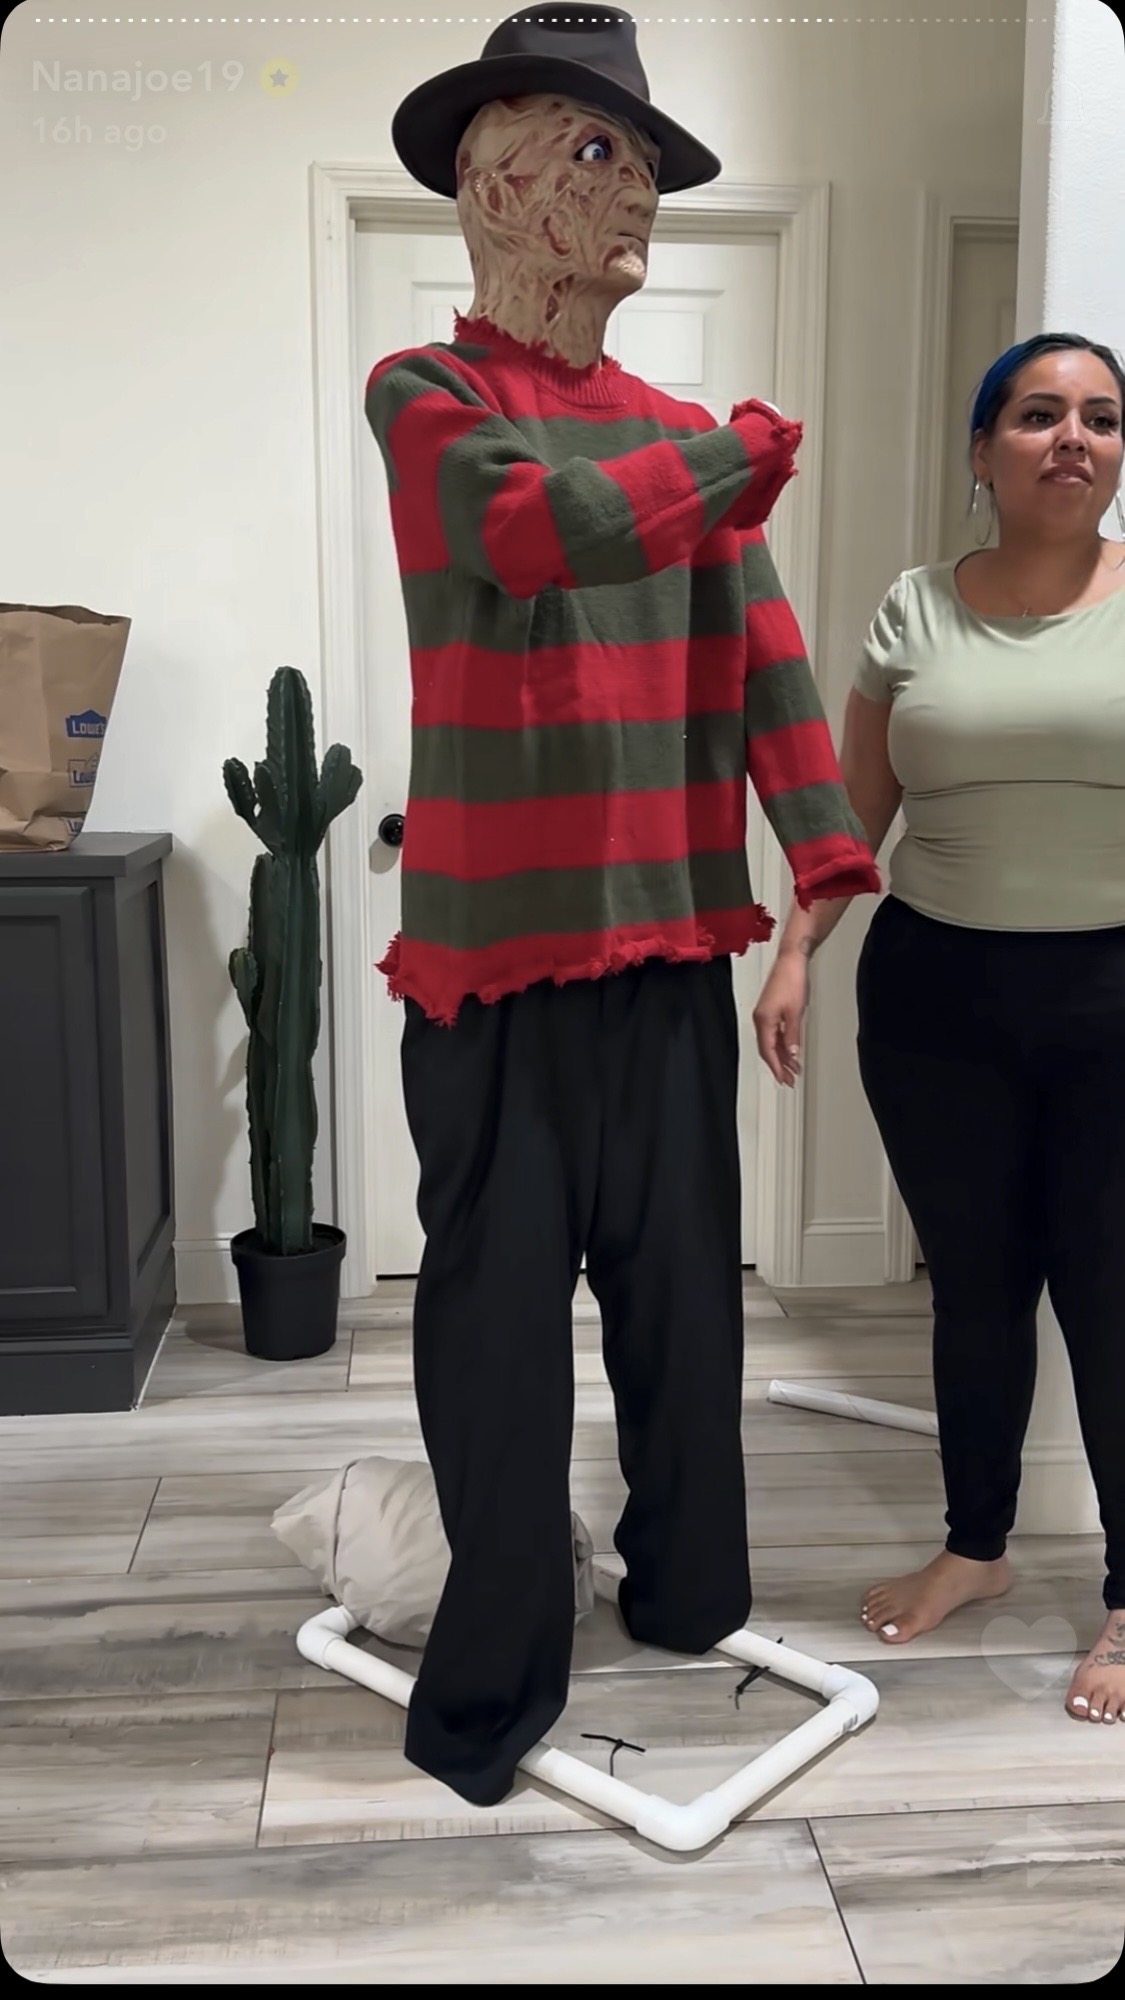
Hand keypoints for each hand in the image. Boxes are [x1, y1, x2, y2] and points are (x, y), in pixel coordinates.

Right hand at [752, 947, 808, 1086]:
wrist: (792, 960)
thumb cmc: (792, 980)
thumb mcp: (795, 1012)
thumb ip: (793, 1035)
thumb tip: (793, 1053)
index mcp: (763, 1020)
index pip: (768, 1051)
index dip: (776, 1067)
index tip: (783, 1079)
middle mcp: (761, 1019)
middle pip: (768, 1049)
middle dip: (779, 1065)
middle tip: (789, 1079)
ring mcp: (766, 1014)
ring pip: (773, 1041)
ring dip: (783, 1055)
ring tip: (794, 1068)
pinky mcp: (771, 1009)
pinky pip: (775, 1032)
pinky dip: (783, 1043)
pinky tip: (791, 1050)